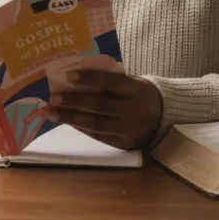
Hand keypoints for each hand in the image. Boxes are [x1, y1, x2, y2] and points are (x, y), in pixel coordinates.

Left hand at [48, 70, 162, 149]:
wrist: (165, 117)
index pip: (110, 82)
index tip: (69, 75)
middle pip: (99, 105)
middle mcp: (134, 110)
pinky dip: (82, 128)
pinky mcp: (124, 143)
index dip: (89, 79)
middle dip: (74, 102)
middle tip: (53, 98)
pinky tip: (69, 122)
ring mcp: (129, 129)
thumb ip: (111, 80)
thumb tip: (78, 78)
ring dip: (71, 118)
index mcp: (136, 90)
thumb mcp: (132, 82)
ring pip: (95, 124)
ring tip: (53, 113)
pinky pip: (99, 136)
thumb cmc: (141, 94)